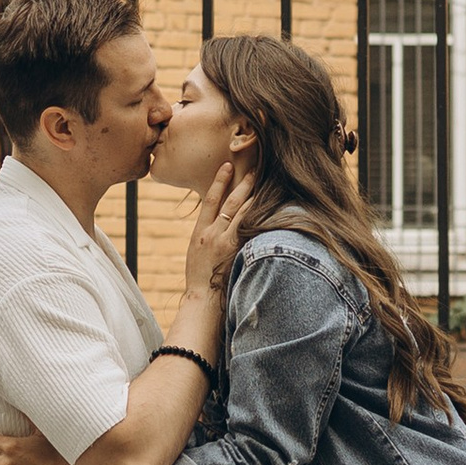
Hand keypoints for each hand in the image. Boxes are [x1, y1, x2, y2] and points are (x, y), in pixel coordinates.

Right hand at [180, 144, 257, 302]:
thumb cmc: (199, 276)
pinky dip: (259, 219)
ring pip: (243, 214)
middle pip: (231, 202)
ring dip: (254, 198)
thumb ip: (207, 232)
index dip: (219, 181)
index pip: (211, 199)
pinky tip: (269, 210)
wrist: (202, 298)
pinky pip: (250, 231)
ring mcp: (226, 243)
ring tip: (265, 183)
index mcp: (200, 232)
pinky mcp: (237, 253)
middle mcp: (213, 234)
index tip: (227, 165)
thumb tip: (218, 217)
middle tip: (255, 168)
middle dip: (243, 184)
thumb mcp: (196, 250)